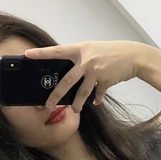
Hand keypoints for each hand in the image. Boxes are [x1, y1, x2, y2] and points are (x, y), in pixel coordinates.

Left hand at [23, 40, 147, 112]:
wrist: (133, 56)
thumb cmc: (111, 52)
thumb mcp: (93, 50)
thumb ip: (80, 59)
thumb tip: (71, 74)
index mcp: (80, 50)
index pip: (57, 51)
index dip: (42, 53)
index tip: (28, 55)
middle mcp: (86, 60)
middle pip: (66, 80)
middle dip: (56, 95)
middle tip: (47, 104)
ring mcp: (96, 71)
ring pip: (82, 92)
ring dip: (77, 103)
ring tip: (74, 110)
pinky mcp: (106, 81)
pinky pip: (97, 94)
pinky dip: (96, 99)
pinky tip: (95, 103)